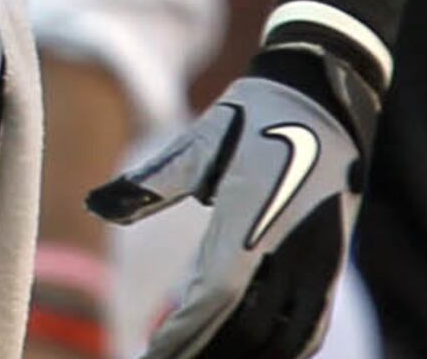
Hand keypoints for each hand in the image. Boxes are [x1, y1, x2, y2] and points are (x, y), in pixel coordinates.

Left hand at [86, 48, 374, 358]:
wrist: (323, 94)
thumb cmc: (251, 115)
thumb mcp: (197, 142)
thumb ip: (150, 184)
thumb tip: (96, 205)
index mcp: (252, 220)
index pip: (215, 299)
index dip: (183, 334)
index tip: (152, 353)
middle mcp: (291, 248)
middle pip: (250, 327)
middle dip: (207, 350)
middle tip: (165, 358)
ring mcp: (318, 258)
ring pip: (288, 334)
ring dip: (247, 352)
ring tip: (201, 357)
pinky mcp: (331, 260)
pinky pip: (313, 321)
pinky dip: (286, 346)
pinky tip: (255, 350)